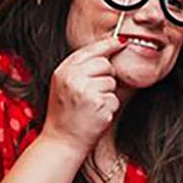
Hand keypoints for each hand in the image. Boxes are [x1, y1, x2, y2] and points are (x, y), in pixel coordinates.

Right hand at [43, 36, 123, 153]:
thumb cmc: (66, 113)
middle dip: (106, 76)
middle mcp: (74, 78)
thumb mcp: (65, 85)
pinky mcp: (99, 105)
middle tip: (94, 92)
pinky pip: (115, 99)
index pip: (90, 50)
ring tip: (92, 106)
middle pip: (105, 64)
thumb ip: (81, 68)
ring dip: (107, 94)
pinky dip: (109, 107)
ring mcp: (87, 91)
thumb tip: (108, 50)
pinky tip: (96, 114)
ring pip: (112, 82)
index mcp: (64, 71)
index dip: (108, 45)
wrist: (62, 140)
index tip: (120, 42)